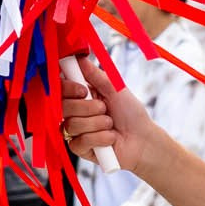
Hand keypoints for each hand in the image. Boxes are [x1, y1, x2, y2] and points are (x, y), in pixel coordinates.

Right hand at [60, 52, 155, 169]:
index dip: (68, 88)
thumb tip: (79, 57)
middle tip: (105, 109)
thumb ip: (95, 74)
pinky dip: (100, 138)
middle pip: (63, 106)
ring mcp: (75, 131)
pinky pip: (80, 141)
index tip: (84, 90)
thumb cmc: (131, 113)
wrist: (143, 140)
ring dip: (97, 123)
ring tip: (110, 124)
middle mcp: (75, 112)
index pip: (60, 88)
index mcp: (81, 95)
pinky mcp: (79, 148)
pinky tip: (110, 138)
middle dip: (88, 107)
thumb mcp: (115, 89)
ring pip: (72, 124)